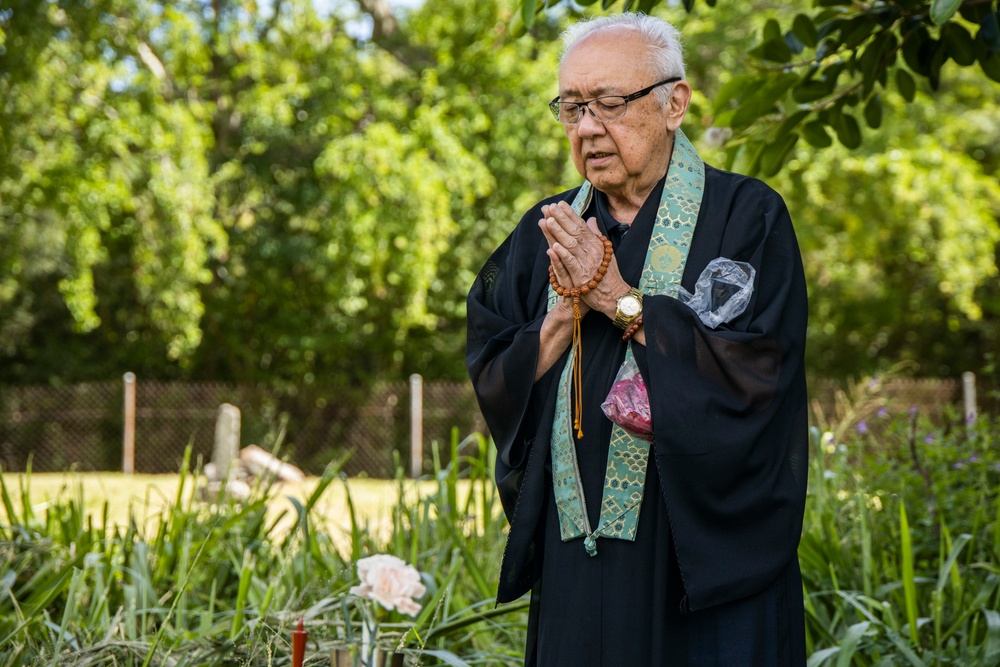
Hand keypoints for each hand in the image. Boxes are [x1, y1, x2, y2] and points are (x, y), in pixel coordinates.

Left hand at [538, 201, 628, 318]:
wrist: (615, 296)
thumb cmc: (608, 274)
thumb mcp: (604, 251)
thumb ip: (595, 235)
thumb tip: (591, 219)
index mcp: (595, 244)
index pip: (581, 225)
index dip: (569, 214)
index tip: (559, 204)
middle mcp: (592, 250)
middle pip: (574, 231)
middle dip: (561, 218)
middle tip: (550, 207)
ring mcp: (587, 263)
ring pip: (571, 244)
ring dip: (559, 232)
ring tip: (548, 221)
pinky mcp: (582, 276)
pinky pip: (571, 263)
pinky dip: (563, 255)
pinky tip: (554, 247)